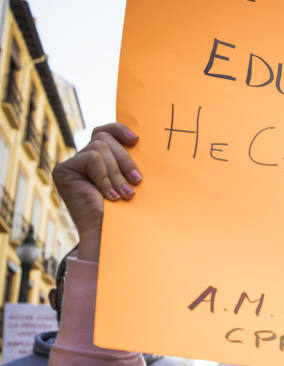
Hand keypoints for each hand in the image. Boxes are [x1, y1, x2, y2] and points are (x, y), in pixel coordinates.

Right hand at [52, 123, 140, 261]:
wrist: (109, 235)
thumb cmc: (123, 212)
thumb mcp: (127, 180)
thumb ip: (124, 160)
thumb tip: (137, 138)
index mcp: (96, 160)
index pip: (103, 132)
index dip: (118, 130)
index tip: (136, 140)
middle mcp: (80, 160)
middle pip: (103, 139)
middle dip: (124, 159)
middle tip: (137, 181)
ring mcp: (70, 164)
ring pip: (100, 148)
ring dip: (116, 173)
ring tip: (123, 194)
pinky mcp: (64, 170)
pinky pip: (92, 159)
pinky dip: (105, 177)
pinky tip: (110, 196)